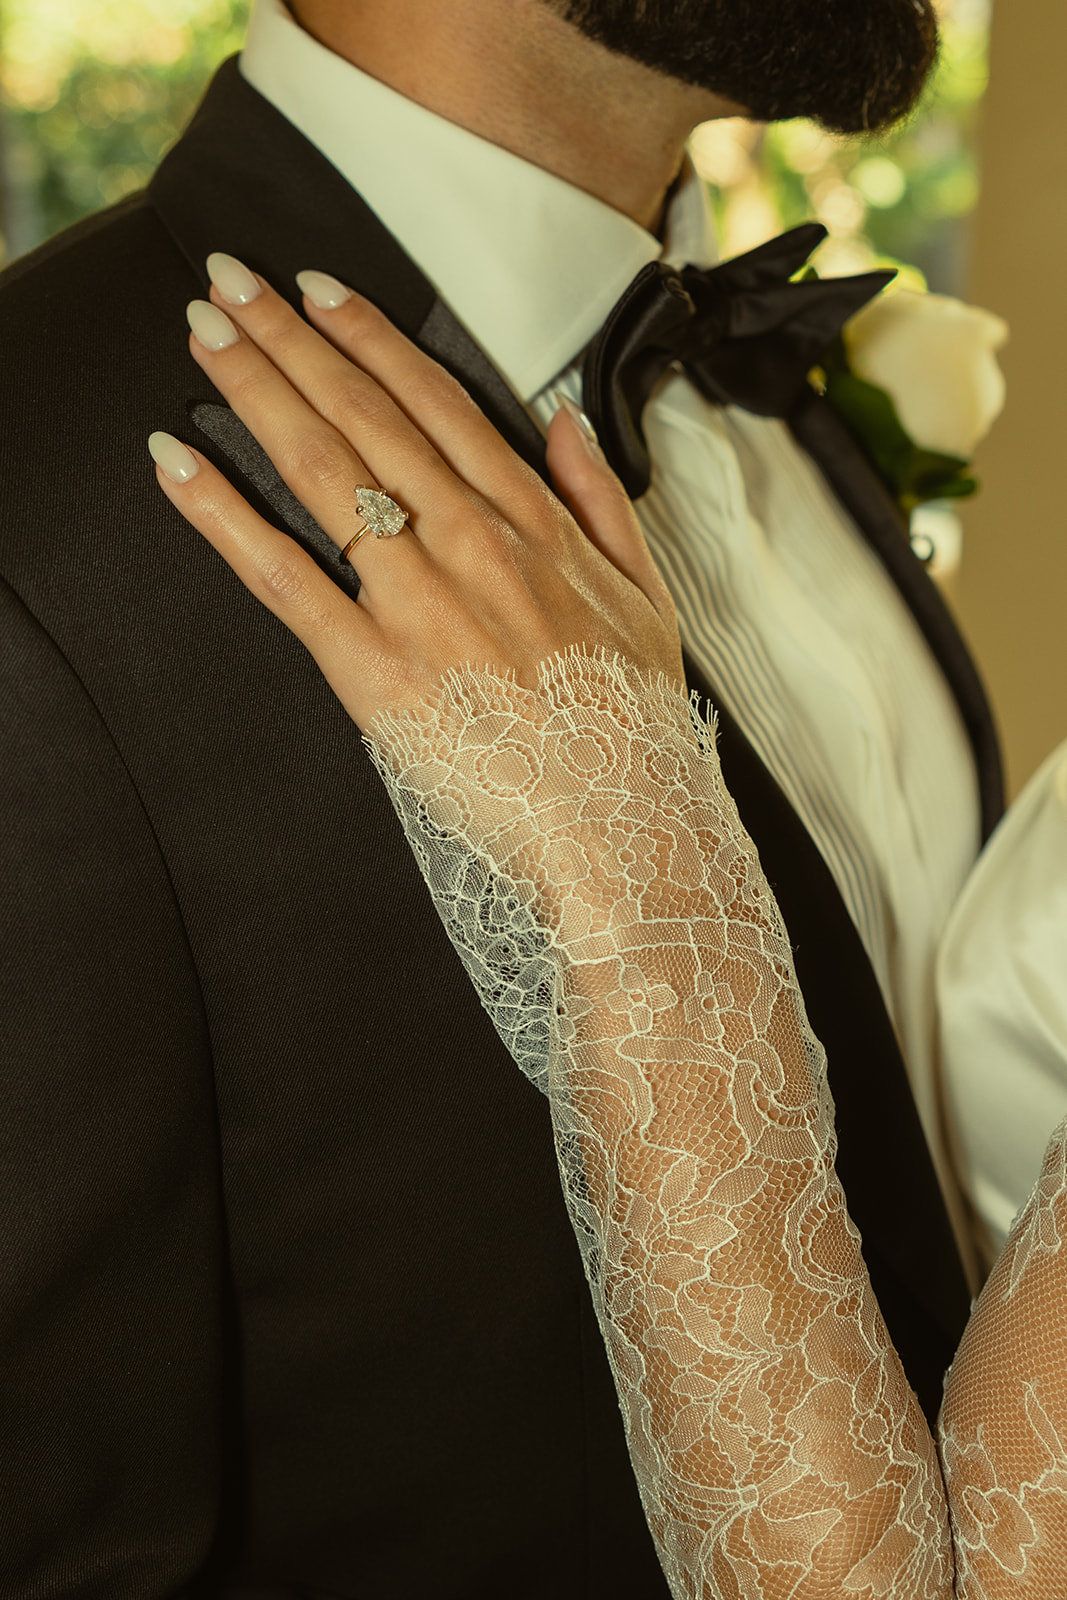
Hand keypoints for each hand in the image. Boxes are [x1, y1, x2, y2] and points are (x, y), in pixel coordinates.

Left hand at [149, 256, 682, 733]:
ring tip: (205, 334)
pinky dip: (224, 514)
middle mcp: (471, 544)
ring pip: (321, 470)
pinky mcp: (373, 670)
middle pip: (363, 415)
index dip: (366, 336)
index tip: (317, 290)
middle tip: (230, 283)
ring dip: (256, 389)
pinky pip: (284, 576)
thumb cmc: (631, 727)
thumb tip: (563, 418)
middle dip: (289, 338)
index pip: (434, 402)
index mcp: (534, 524)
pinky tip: (179, 463)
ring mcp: (419, 603)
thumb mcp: (648, 598)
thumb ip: (602, 498)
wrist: (625, 832)